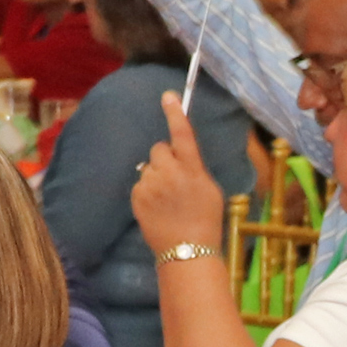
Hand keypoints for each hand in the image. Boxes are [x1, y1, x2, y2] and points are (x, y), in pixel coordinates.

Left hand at [127, 93, 227, 255]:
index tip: (168, 96)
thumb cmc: (205, 220)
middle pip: (159, 148)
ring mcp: (150, 185)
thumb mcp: (210, 189)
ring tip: (167, 200)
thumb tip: (181, 158)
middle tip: (176, 179)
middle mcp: (169, 172)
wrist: (187, 251)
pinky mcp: (137, 197)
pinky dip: (147, 192)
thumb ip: (194, 168)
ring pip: (149, 168)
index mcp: (191, 168)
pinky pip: (141, 184)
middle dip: (165, 158)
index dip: (175, 113)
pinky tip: (158, 208)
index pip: (182, 134)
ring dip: (156, 176)